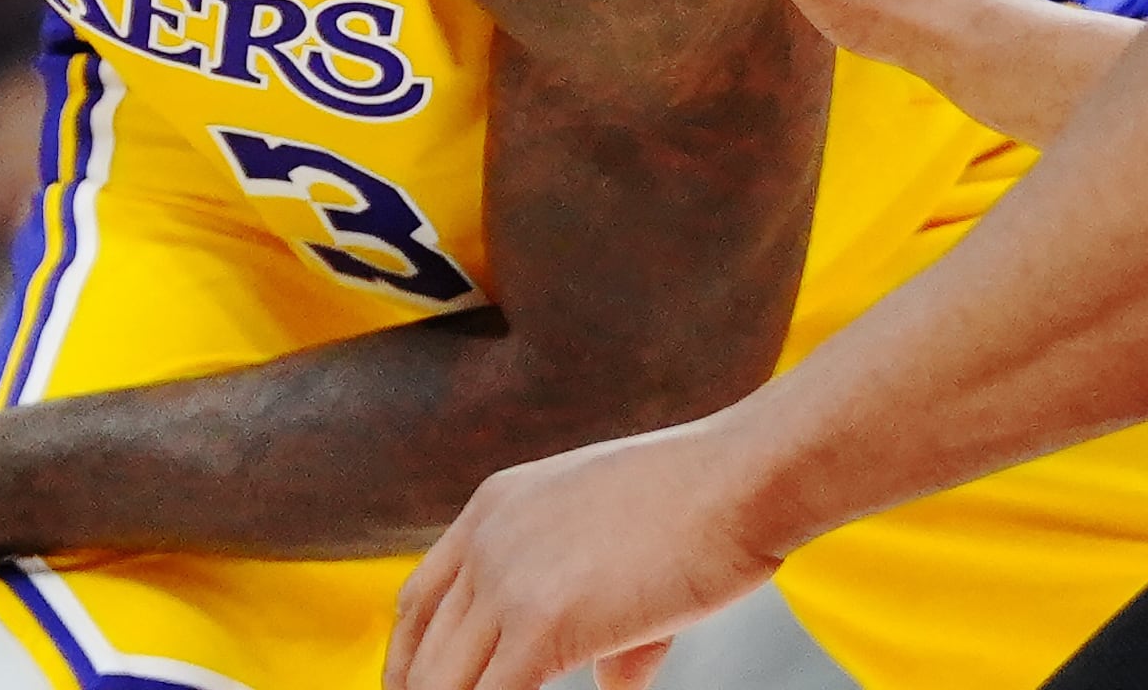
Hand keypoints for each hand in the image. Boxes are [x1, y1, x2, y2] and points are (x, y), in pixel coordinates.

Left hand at [383, 420, 784, 689]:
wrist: (740, 477)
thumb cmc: (704, 504)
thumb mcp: (622, 539)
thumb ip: (599, 611)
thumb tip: (611, 682)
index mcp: (496, 507)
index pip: (420, 600)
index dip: (406, 658)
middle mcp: (488, 538)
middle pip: (422, 646)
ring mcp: (509, 579)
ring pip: (443, 682)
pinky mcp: (543, 624)